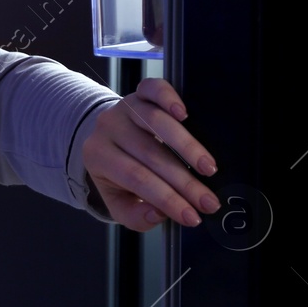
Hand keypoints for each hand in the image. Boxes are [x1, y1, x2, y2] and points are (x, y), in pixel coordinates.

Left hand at [81, 77, 218, 232]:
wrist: (107, 137)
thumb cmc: (118, 173)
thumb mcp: (118, 201)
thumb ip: (136, 215)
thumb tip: (159, 213)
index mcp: (98, 157)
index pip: (137, 179)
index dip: (168, 199)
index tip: (193, 217)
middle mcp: (108, 129)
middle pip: (150, 155)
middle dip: (184, 182)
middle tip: (209, 201)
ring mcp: (125, 107)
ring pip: (155, 122)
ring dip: (186, 146)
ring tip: (208, 168)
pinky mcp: (139, 92)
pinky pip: (153, 89)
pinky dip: (169, 98)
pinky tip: (185, 114)